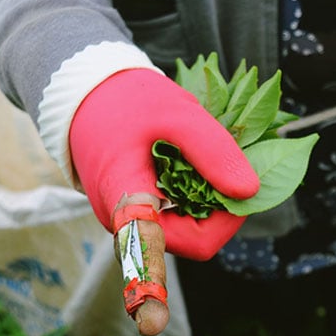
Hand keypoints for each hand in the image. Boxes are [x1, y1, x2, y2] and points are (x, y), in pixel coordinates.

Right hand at [69, 68, 259, 260]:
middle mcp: (129, 223)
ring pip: (187, 224)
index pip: (192, 243)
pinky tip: (196, 161)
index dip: (224, 224)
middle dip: (221, 205)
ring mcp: (132, 218)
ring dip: (209, 197)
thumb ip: (213, 152)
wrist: (85, 93)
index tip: (241, 192)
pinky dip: (195, 191)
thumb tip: (251, 191)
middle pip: (194, 236)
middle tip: (231, 164)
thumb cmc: (126, 101)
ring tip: (210, 157)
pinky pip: (176, 212)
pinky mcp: (138, 209)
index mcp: (129, 204)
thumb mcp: (177, 115)